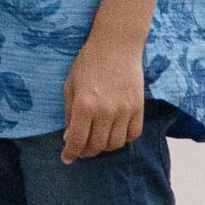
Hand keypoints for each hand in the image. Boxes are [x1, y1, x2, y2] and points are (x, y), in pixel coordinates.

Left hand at [61, 33, 147, 162]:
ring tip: (96, 141)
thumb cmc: (88, 63)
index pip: (78, 140)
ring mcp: (124, 111)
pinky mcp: (138, 108)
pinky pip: (133, 134)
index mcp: (84, 105)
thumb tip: (70, 138)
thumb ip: (70, 113)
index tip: (66, 158)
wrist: (115, 46)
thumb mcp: (70, 85)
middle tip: (81, 150)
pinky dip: (123, 138)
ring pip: (115, 144)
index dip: (71, 153)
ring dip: (104, 147)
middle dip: (86, 152)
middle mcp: (105, 111)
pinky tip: (114, 133)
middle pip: (97, 146)